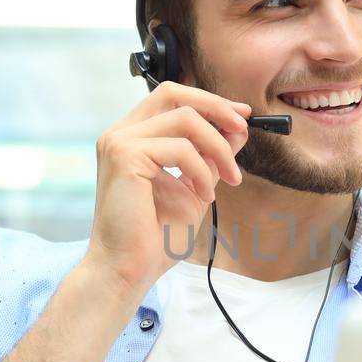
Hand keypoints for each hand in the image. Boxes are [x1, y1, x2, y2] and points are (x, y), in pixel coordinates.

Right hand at [80, 82, 250, 303]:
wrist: (130, 268)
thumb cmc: (156, 236)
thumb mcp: (197, 186)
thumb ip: (213, 156)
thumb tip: (238, 128)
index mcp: (132, 138)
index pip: (171, 98)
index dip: (209, 102)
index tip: (241, 117)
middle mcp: (120, 134)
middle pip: (173, 93)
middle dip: (215, 107)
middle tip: (243, 128)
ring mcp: (119, 142)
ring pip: (185, 119)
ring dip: (217, 149)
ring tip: (227, 181)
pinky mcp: (124, 156)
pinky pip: (181, 148)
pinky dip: (202, 171)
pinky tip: (204, 194)